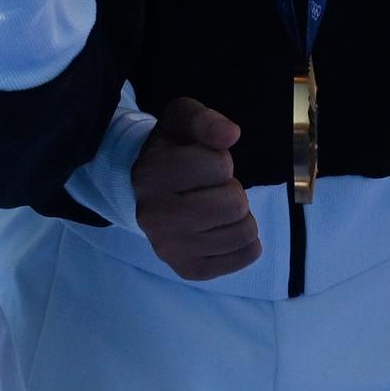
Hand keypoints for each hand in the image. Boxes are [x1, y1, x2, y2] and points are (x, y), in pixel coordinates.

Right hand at [132, 98, 260, 279]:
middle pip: (234, 204)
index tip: (203, 163)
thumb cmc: (171, 151)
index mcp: (151, 175)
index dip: (220, 160)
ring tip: (217, 207)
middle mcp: (154, 217)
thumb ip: (205, 120)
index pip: (220, 166)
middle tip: (212, 188)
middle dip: (232, 190)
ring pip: (243, 233)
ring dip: (240, 216)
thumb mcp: (182, 121)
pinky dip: (244, 241)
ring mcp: (170, 248)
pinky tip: (222, 229)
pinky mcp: (188, 270)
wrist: (144, 190)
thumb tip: (230, 135)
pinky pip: (245, 256)